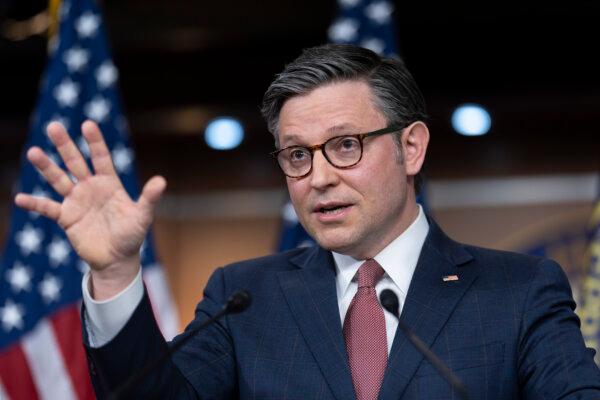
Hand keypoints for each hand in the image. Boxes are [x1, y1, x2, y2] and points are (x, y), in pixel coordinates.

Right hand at [14, 120, 165, 297]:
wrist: (117, 259)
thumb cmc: (132, 235)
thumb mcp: (142, 216)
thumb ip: (149, 198)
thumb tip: (161, 180)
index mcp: (109, 183)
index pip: (101, 158)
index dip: (95, 142)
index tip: (87, 124)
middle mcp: (91, 188)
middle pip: (75, 162)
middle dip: (65, 145)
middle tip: (53, 126)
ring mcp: (77, 201)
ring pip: (59, 179)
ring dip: (46, 167)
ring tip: (33, 152)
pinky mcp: (66, 217)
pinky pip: (48, 208)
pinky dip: (35, 204)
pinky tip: (20, 198)